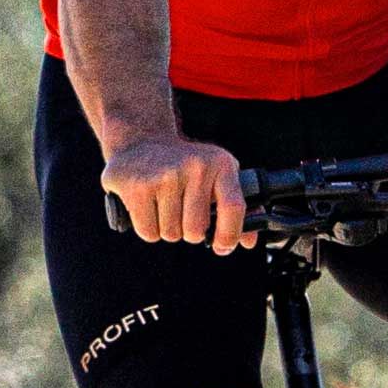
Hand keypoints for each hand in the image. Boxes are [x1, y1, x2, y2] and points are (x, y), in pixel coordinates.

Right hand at [102, 132, 249, 251]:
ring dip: (167, 229)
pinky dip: (148, 228)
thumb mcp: (216, 175)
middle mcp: (196, 167)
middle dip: (189, 232)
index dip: (230, 234)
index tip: (222, 246)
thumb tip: (248, 241)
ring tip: (164, 205)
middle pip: (196, 230)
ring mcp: (166, 176)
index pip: (234, 206)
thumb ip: (235, 207)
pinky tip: (149, 207)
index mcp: (221, 164)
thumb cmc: (185, 166)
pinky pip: (149, 232)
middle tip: (182, 213)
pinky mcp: (138, 187)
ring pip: (171, 234)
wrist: (142, 141)